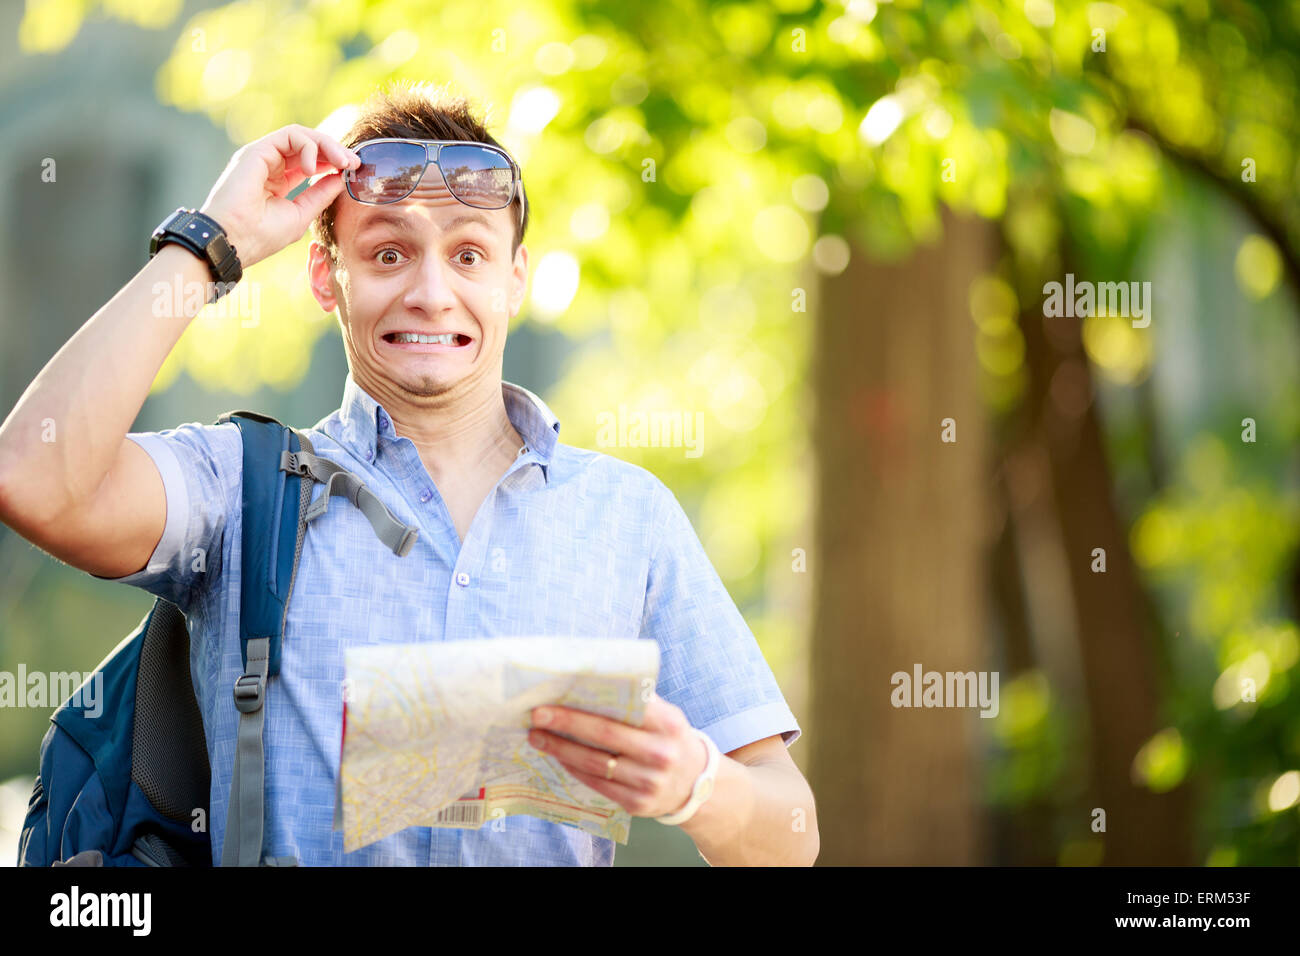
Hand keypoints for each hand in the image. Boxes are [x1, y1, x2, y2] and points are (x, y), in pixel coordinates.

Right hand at [198, 124, 360, 268]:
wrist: (231, 240)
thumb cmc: (260, 235)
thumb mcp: (300, 214)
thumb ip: (320, 195)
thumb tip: (340, 178)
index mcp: (278, 180)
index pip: (310, 162)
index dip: (333, 163)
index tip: (353, 170)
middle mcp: (269, 164)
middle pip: (308, 146)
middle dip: (335, 151)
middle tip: (354, 162)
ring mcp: (262, 156)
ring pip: (301, 136)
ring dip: (327, 145)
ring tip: (341, 163)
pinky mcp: (257, 150)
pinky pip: (290, 135)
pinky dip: (308, 147)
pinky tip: (313, 169)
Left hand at [528, 693, 710, 818]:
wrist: (695, 784)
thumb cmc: (670, 739)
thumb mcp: (666, 715)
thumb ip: (638, 701)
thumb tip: (590, 681)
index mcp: (668, 724)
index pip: (623, 709)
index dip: (585, 705)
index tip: (552, 698)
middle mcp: (660, 753)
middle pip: (604, 736)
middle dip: (565, 724)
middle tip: (536, 716)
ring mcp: (648, 782)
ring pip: (595, 764)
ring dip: (562, 749)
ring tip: (538, 737)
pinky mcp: (637, 804)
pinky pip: (597, 784)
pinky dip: (574, 769)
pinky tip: (559, 757)